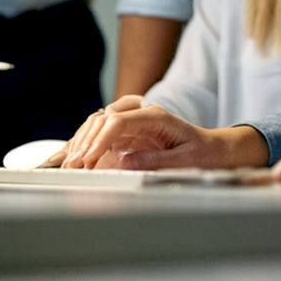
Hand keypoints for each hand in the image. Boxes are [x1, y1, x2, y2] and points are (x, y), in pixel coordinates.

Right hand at [48, 103, 266, 170]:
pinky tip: (69, 155)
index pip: (119, 121)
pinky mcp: (128, 133)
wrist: (213, 149)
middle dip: (85, 142)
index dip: (100, 140)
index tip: (88, 159)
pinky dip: (85, 144)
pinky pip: (101, 134)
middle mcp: (141, 114)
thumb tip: (124, 162)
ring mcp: (133, 122)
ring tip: (66, 164)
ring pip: (98, 124)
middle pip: (103, 120)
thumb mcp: (185, 161)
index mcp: (156, 116)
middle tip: (72, 166)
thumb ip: (156, 161)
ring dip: (81, 142)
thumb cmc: (203, 154)